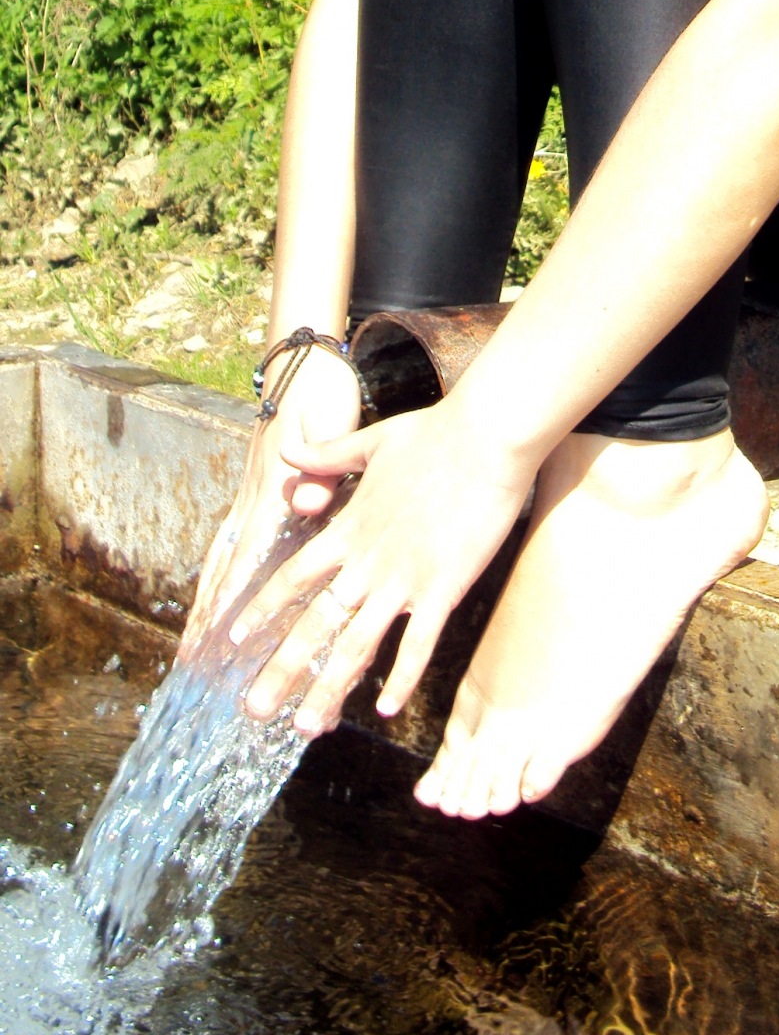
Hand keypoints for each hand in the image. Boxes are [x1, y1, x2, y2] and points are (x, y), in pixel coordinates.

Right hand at [180, 343, 360, 652]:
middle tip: (193, 669)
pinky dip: (221, 585)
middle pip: (223, 571)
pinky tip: (219, 610)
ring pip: (221, 564)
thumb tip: (303, 502)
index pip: (248, 558)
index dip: (234, 602)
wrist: (307, 365)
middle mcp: (252, 503)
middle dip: (207, 620)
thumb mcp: (330, 424)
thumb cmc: (324, 396)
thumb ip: (321, 466)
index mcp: (273, 492)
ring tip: (194, 656)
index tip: (217, 645)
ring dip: (207, 609)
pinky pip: (232, 551)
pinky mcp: (255, 498)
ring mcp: (248, 501)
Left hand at [226, 397, 534, 737]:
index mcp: (350, 527)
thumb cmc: (434, 433)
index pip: (294, 576)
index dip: (262, 608)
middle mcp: (368, 560)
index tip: (233, 640)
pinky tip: (386, 710)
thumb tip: (288, 446)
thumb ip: (327, 452)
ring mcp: (404, 577)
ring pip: (356, 645)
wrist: (487, 436)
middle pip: (313, 624)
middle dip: (280, 670)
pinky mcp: (444, 585)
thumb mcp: (371, 440)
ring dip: (328, 689)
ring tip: (305, 726)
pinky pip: (418, 643)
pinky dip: (401, 678)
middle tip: (253, 709)